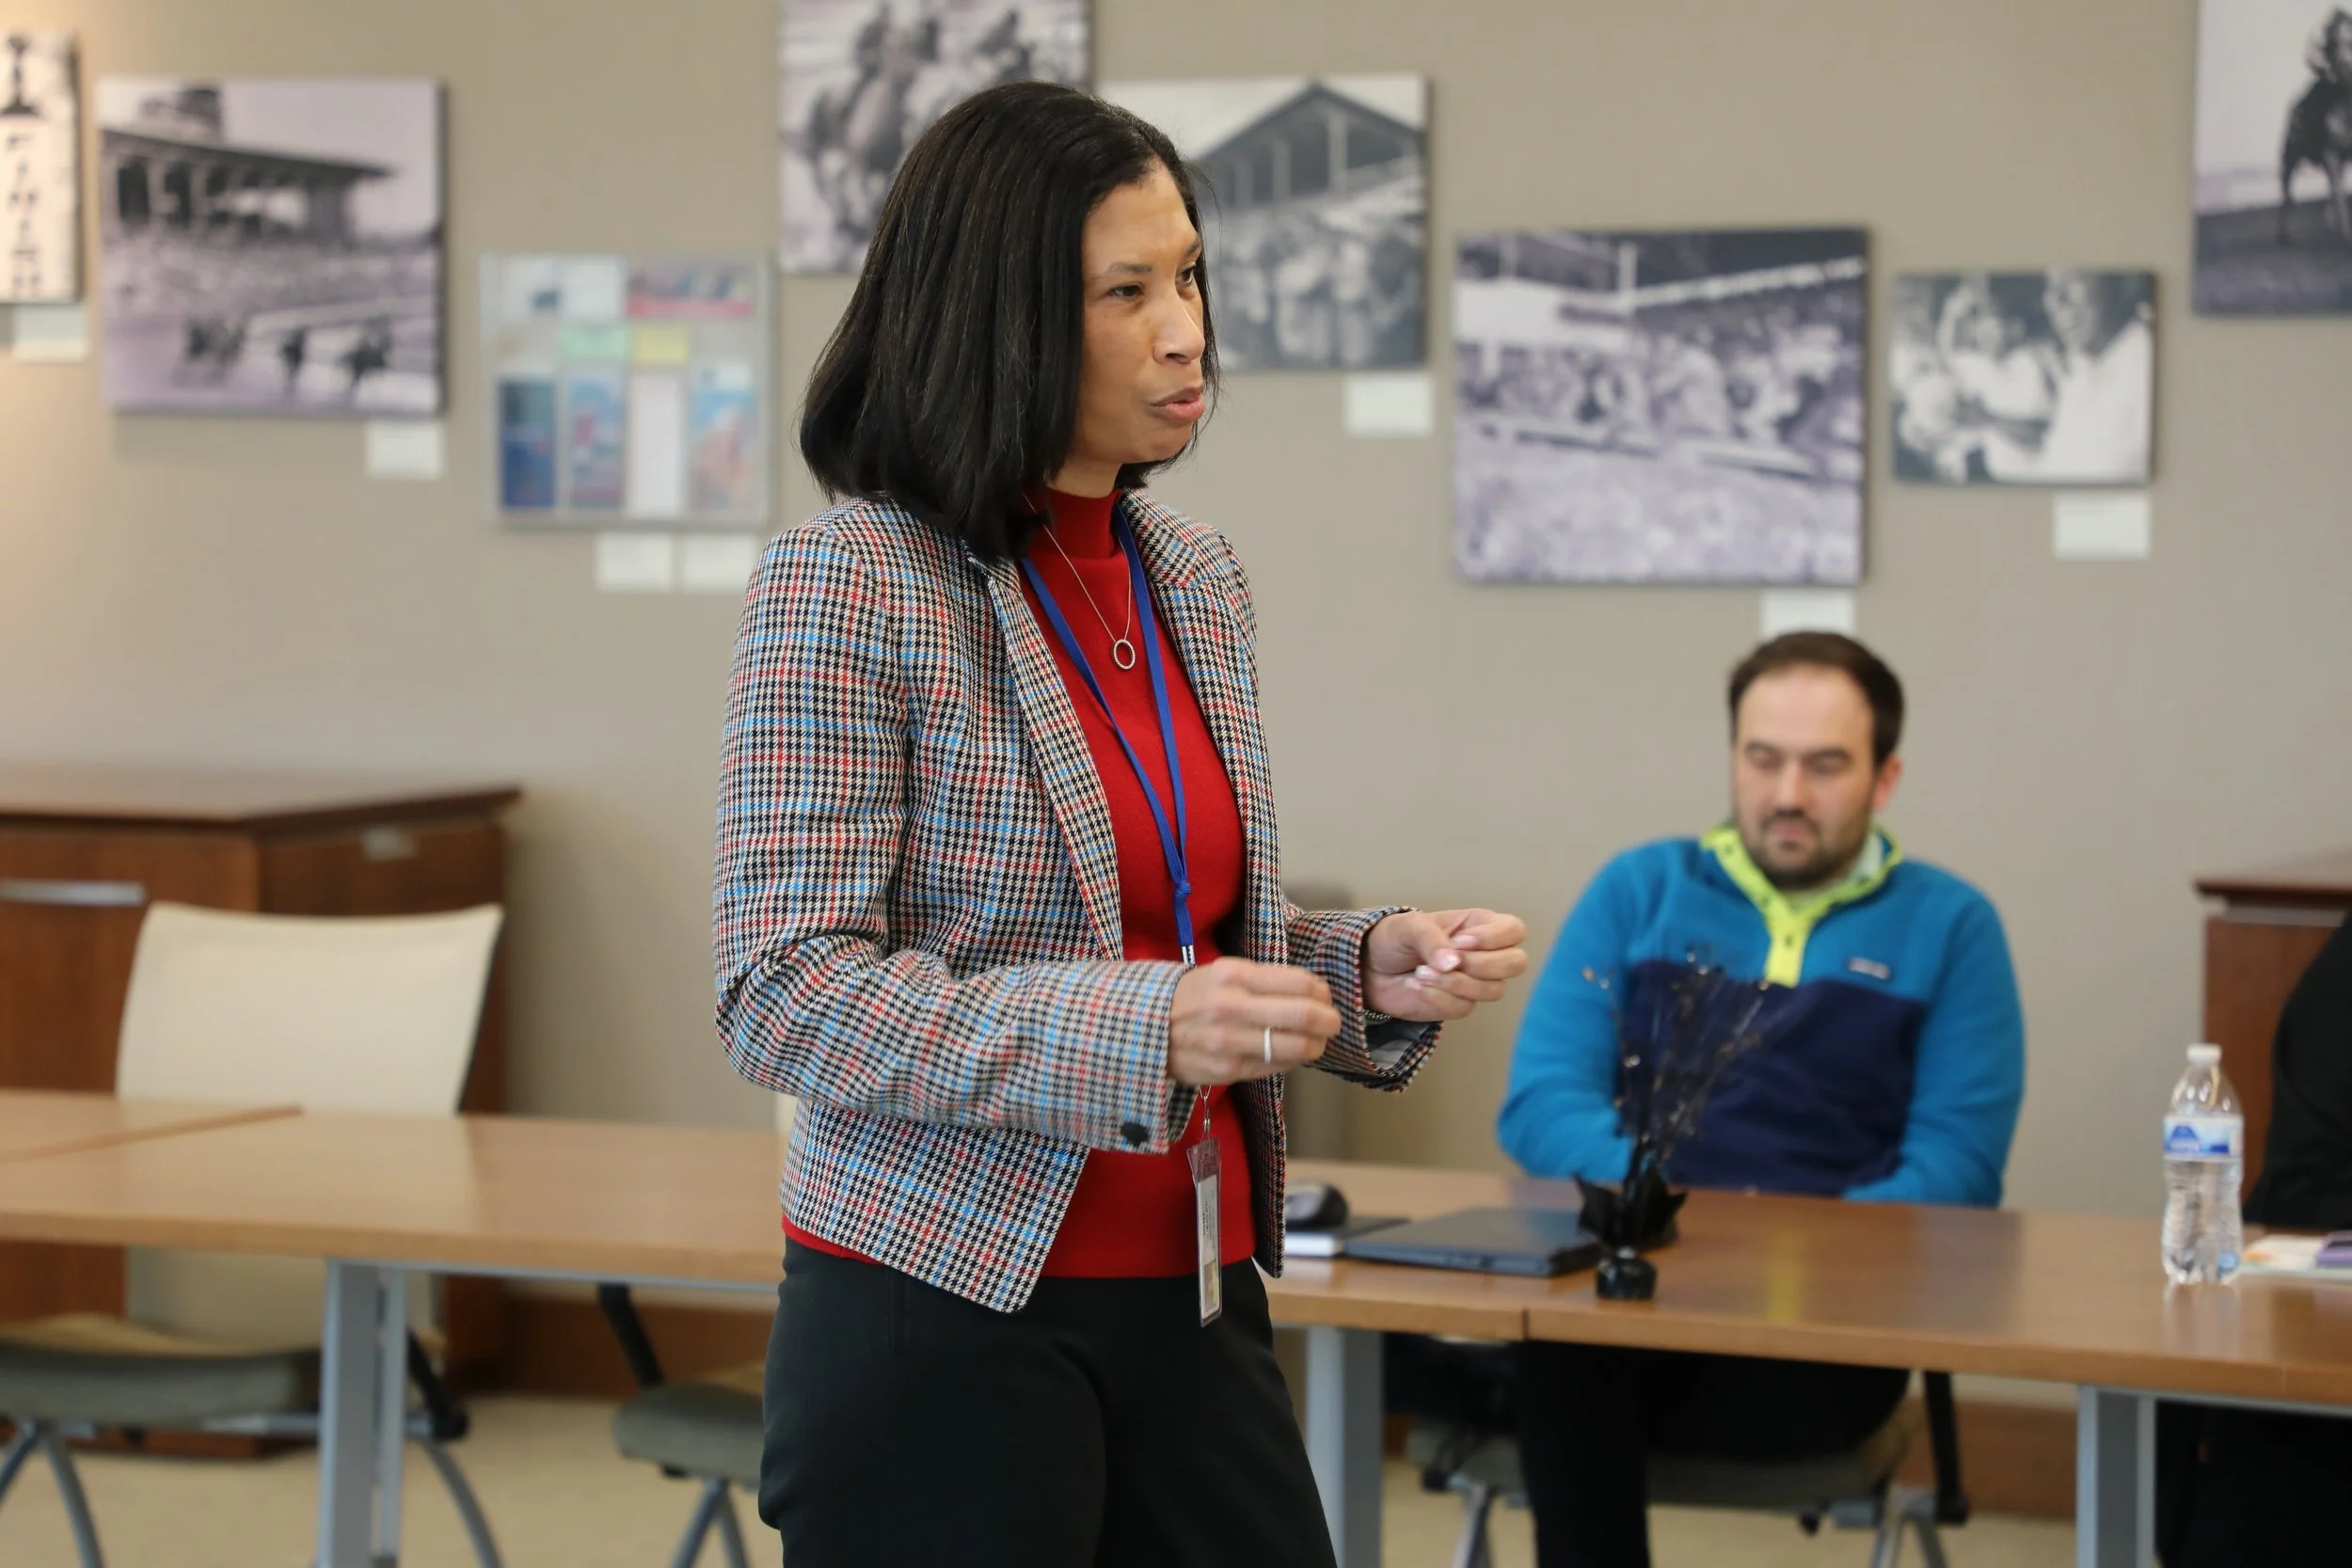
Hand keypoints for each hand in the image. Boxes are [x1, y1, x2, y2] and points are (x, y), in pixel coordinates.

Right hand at [1168, 959, 1341, 1086]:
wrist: (1146, 1029)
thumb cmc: (1192, 996)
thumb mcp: (1222, 972)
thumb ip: (1265, 979)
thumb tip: (1311, 991)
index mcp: (1234, 976)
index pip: (1299, 982)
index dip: (1321, 992)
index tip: (1324, 996)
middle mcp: (1233, 1008)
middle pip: (1304, 1016)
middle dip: (1329, 1020)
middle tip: (1332, 1022)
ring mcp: (1231, 1043)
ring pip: (1297, 1047)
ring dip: (1316, 1045)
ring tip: (1316, 1041)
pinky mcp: (1229, 1070)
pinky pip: (1277, 1067)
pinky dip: (1292, 1060)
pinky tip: (1289, 1053)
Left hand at [1363, 909, 1529, 1022]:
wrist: (1370, 967)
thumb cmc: (1393, 938)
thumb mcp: (1408, 927)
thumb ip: (1431, 938)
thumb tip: (1454, 963)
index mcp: (1479, 925)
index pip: (1514, 930)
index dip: (1493, 938)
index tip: (1458, 941)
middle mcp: (1485, 953)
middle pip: (1515, 963)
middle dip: (1480, 964)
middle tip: (1446, 960)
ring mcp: (1475, 981)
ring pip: (1494, 990)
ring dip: (1455, 983)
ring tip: (1420, 973)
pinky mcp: (1459, 1004)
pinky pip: (1465, 1008)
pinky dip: (1439, 998)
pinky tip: (1416, 986)